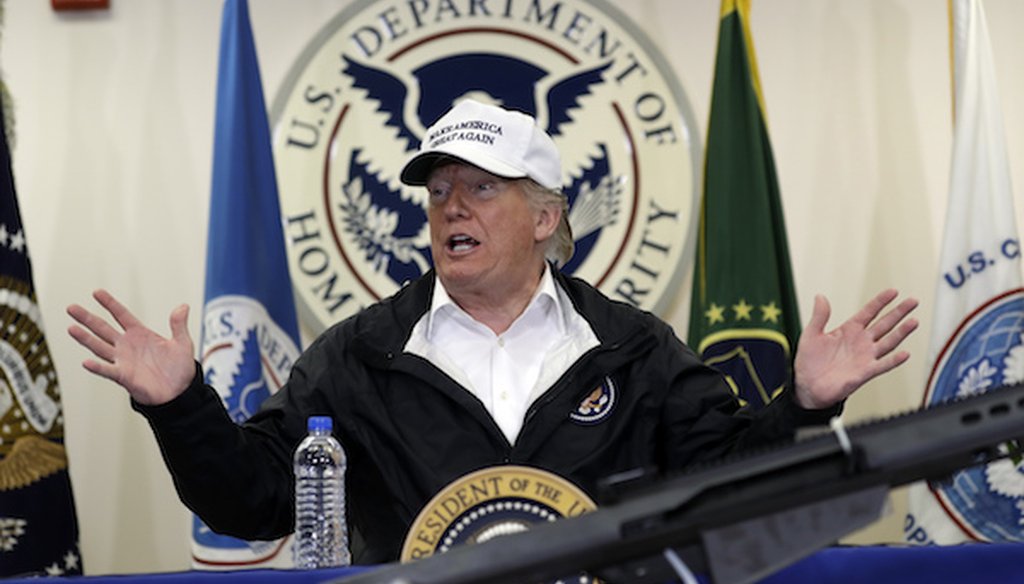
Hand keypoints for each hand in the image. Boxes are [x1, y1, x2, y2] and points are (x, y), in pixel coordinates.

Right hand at [67, 289, 195, 405]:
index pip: (121, 315)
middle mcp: (127, 345)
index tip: (96, 292)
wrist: (179, 393)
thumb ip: (179, 325)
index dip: (110, 304)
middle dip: (87, 318)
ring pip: (99, 347)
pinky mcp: (124, 376)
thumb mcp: (182, 343)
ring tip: (71, 328)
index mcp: (140, 334)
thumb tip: (183, 306)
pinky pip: (108, 370)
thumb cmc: (179, 369)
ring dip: (85, 338)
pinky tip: (86, 362)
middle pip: (103, 328)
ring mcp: (123, 360)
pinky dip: (98, 367)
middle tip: (71, 307)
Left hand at [793, 289, 918, 409]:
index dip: (880, 301)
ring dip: (901, 332)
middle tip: (913, 301)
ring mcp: (865, 356)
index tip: (893, 291)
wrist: (808, 386)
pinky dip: (894, 360)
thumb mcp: (811, 334)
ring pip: (889, 342)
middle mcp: (861, 342)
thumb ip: (819, 316)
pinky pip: (883, 365)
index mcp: (849, 330)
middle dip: (899, 312)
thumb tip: (820, 296)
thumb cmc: (809, 361)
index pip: (869, 312)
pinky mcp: (865, 372)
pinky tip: (905, 354)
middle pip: (884, 324)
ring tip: (914, 321)